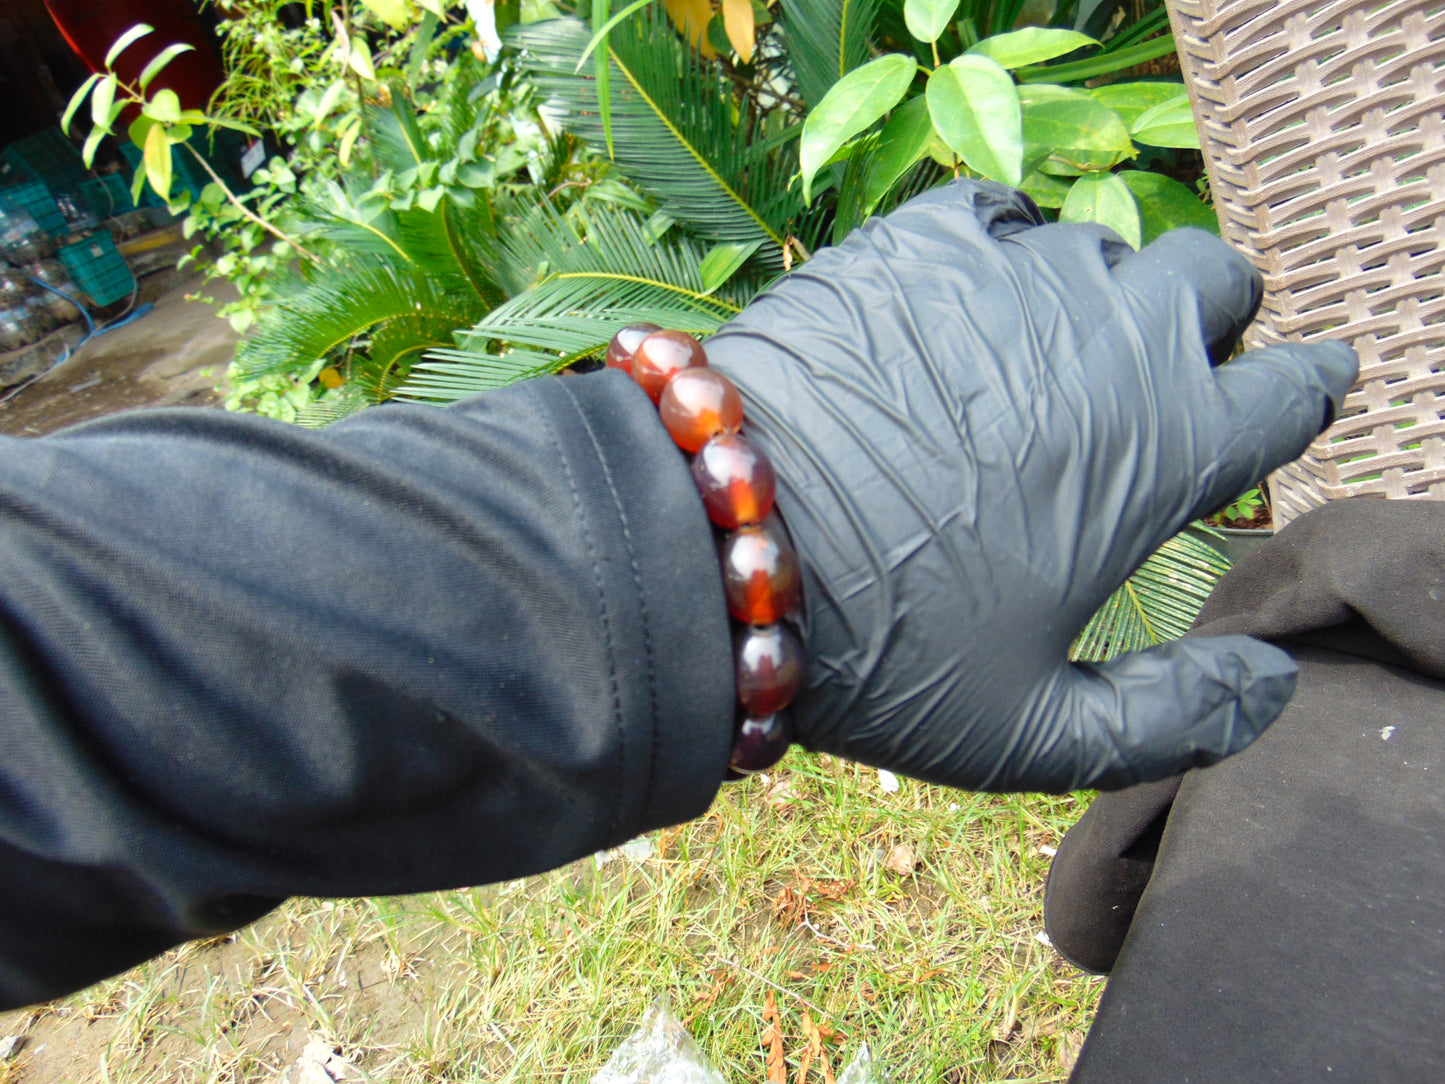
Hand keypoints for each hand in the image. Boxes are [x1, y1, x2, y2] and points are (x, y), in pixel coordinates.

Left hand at [706, 180, 1356, 791]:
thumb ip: (1176, 716)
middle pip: (1218, 276)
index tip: (1249, 420)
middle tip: (1141, 381)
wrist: (720, 548)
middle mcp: (1114, 334)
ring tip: (1026, 364)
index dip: (1288, 400)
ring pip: (1101, 245)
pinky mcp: (917, 238)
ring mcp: (1014, 272)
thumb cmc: (880, 655)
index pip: (1301, 386)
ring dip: (1089, 294)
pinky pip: (995, 215)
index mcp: (1169, 446)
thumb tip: (1272, 685)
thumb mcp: (1037, 733)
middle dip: (1203, 320)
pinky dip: (992, 254)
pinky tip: (950, 314)